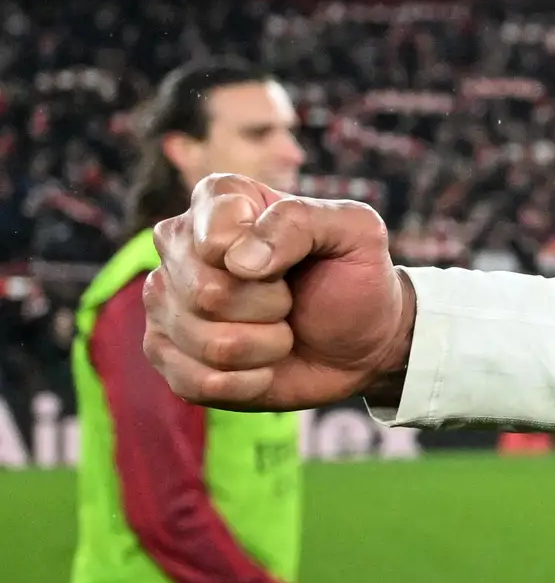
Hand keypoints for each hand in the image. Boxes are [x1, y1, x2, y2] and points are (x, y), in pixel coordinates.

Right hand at [147, 177, 416, 409]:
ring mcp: (164, 302)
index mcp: (220, 200)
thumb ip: (300, 221)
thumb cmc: (354, 278)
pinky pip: (195, 381)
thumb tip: (239, 260)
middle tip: (290, 301)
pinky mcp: (165, 353)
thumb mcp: (355, 232)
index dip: (264, 259)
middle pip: (207, 293)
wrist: (361, 342)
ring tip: (280, 330)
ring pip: (205, 342)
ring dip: (264, 347)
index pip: (214, 234)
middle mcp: (179, 247)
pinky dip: (247, 382)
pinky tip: (263, 367)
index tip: (291, 262)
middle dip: (269, 307)